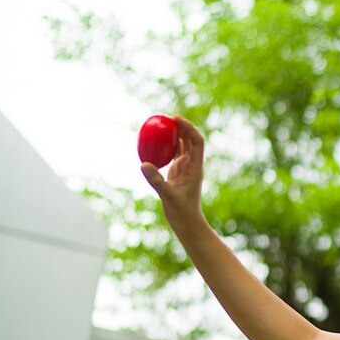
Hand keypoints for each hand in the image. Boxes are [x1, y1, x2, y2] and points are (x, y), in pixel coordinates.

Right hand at [140, 115, 206, 229]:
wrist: (187, 222)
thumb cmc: (181, 212)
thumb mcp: (167, 196)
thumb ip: (156, 180)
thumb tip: (143, 164)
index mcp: (195, 168)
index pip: (196, 142)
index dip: (189, 128)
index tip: (176, 119)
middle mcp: (193, 165)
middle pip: (190, 140)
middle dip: (182, 126)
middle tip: (166, 117)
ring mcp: (186, 168)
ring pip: (183, 146)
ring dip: (175, 134)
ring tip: (161, 124)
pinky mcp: (179, 172)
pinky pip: (174, 154)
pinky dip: (167, 146)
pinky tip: (155, 140)